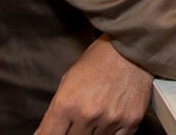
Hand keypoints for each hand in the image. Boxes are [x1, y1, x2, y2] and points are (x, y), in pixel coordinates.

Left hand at [36, 35, 152, 134]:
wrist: (131, 48)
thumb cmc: (99, 61)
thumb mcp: (67, 82)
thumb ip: (54, 113)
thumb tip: (44, 134)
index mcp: (67, 103)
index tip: (57, 133)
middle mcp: (89, 114)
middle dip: (73, 132)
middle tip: (80, 119)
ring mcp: (111, 119)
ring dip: (93, 132)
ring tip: (98, 113)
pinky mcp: (131, 121)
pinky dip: (111, 134)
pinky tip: (111, 120)